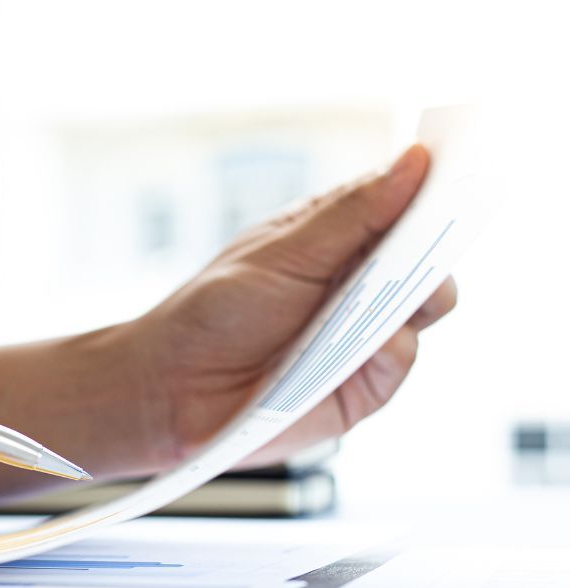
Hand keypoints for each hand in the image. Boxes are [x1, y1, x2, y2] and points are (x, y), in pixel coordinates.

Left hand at [127, 144, 455, 468]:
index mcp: (335, 242)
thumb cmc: (211, 313)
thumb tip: (414, 161)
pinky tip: (361, 347)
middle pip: (425, 261)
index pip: (400, 210)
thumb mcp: (282, 253)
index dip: (430, 194)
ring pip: (422, 312)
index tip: (454, 176)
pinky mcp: (356, 389)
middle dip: (433, 249)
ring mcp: (358, 339)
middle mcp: (354, 289)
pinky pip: (398, 365)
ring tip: (375, 298)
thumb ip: (351, 215)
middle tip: (429, 239)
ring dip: (410, 300)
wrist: (169, 390)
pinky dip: (388, 353)